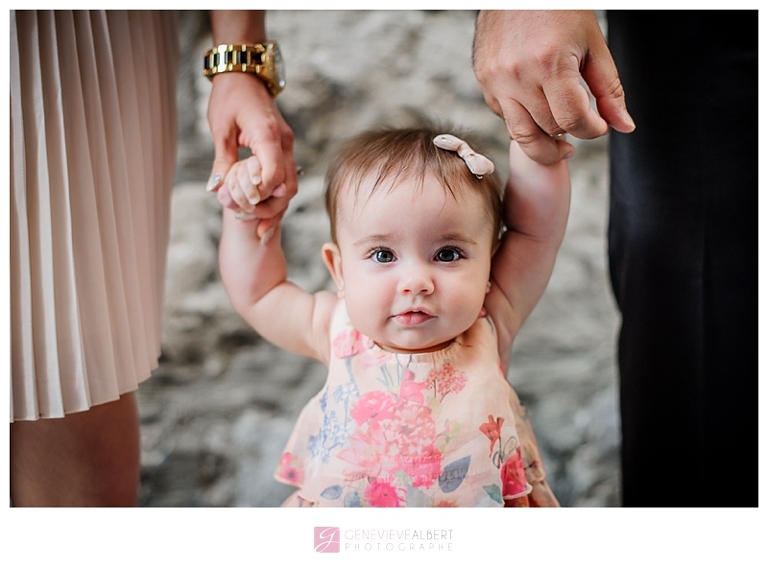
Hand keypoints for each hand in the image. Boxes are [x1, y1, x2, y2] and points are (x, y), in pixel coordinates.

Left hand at [207, 71, 296, 238]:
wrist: (245, 76)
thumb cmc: (230, 97)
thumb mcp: (220, 128)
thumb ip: (223, 160)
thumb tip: (217, 190)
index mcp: (269, 135)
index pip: (273, 175)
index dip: (259, 194)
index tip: (242, 203)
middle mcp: (284, 143)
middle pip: (288, 187)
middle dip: (271, 209)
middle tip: (250, 223)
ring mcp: (287, 147)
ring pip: (290, 186)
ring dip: (275, 207)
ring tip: (257, 226)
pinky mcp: (283, 150)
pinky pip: (285, 179)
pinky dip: (274, 197)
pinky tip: (261, 211)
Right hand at [473, 10, 634, 164]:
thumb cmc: (559, 9)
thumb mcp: (593, 46)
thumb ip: (609, 90)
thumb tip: (624, 125)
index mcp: (549, 63)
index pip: (572, 120)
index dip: (592, 130)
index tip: (599, 126)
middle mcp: (517, 75)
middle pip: (548, 130)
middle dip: (570, 133)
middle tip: (581, 126)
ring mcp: (495, 80)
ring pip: (521, 135)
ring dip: (544, 142)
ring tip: (560, 140)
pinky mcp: (483, 80)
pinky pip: (504, 116)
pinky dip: (523, 119)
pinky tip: (536, 107)